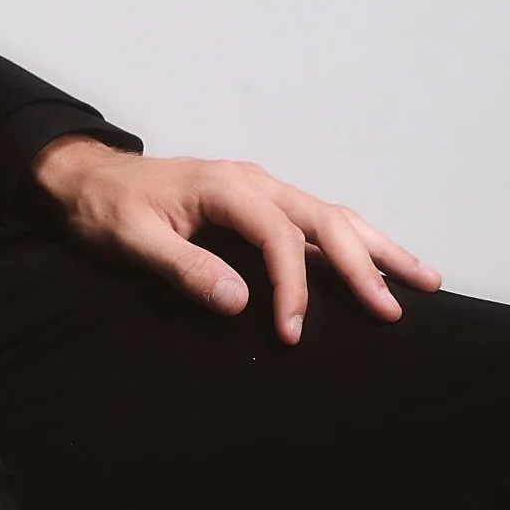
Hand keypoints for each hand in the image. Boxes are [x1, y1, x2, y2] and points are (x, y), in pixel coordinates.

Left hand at [30, 136, 441, 342]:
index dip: (293, 285)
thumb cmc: (104, 209)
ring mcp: (260, 188)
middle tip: (393, 309)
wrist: (86, 178)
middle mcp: (253, 181)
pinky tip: (377, 261)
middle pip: (324, 219)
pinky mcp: (259, 201)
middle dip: (363, 265)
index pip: (278, 236)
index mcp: (225, 187)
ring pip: (331, 215)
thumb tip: (240, 300)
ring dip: (376, 247)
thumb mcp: (132, 240)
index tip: (291, 332)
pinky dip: (353, 240)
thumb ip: (183, 269)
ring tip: (423, 279)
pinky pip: (316, 219)